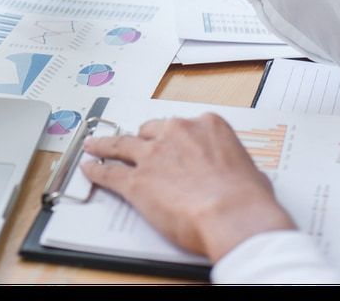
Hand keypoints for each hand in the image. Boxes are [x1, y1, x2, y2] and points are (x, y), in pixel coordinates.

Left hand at [82, 113, 294, 261]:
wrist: (233, 214)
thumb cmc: (247, 198)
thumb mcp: (249, 170)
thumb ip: (232, 164)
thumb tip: (235, 175)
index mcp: (206, 126)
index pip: (183, 126)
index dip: (173, 137)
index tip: (170, 141)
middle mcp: (176, 133)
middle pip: (149, 130)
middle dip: (141, 138)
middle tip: (133, 144)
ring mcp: (153, 155)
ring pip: (121, 144)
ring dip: (105, 145)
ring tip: (94, 145)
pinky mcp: (136, 181)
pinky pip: (110, 172)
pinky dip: (97, 170)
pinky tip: (90, 169)